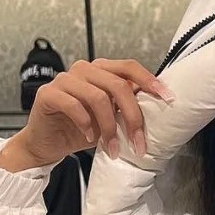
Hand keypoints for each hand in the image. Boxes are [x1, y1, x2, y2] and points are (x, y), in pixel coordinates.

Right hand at [0, 58, 174, 171]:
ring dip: (110, 126)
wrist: (47, 144)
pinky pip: (73, 104)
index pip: (129, 67)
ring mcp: (65, 80)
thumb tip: (157, 110)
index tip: (166, 98)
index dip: (149, 81)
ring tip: (112, 147)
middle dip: (133, 116)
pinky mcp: (48, 94)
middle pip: (117, 84)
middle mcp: (83, 70)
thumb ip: (126, 108)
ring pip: (98, 96)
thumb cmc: (80, 129)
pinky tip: (89, 137)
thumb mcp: (110, 119)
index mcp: (101, 71)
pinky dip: (86, 123)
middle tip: (138, 142)